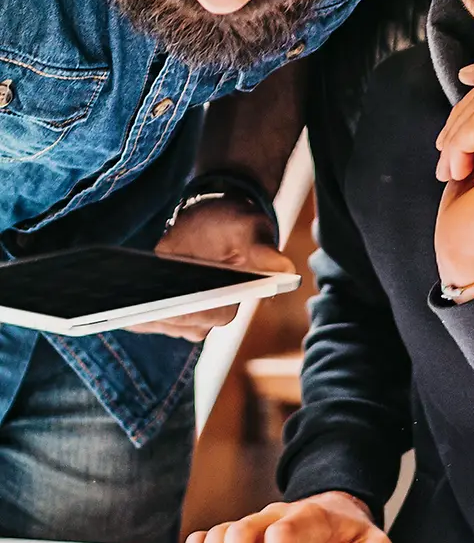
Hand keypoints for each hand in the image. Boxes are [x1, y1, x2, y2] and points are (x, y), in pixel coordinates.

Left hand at [128, 196, 290, 341]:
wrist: (212, 218)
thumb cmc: (237, 222)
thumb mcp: (249, 229)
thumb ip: (263, 251)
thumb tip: (287, 269)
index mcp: (237, 299)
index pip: (210, 313)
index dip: (187, 310)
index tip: (164, 304)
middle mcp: (213, 314)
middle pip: (179, 323)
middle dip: (157, 312)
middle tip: (132, 305)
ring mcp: (188, 315)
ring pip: (160, 324)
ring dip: (141, 315)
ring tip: (120, 305)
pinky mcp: (167, 310)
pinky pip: (147, 319)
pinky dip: (132, 315)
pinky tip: (117, 305)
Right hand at [182, 491, 391, 542]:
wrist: (336, 510)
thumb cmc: (349, 531)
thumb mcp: (374, 542)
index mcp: (309, 517)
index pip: (284, 531)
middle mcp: (275, 515)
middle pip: (244, 529)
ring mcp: (255, 523)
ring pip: (221, 532)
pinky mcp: (239, 533)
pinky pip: (207, 535)